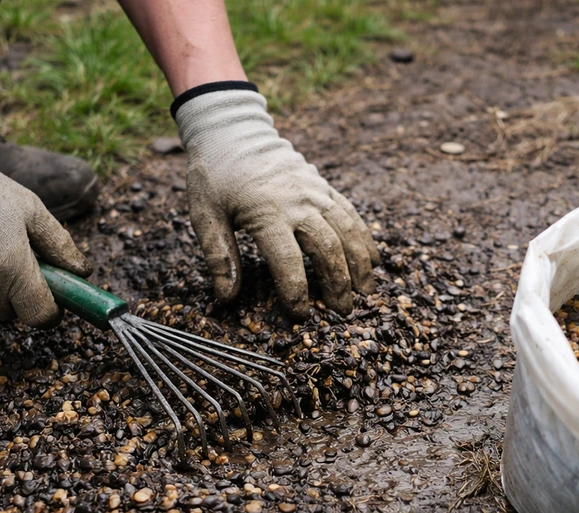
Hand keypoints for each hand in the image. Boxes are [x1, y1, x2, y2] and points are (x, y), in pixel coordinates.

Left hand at [173, 86, 378, 317]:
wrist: (233, 131)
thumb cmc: (215, 178)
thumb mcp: (205, 216)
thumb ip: (219, 257)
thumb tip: (227, 297)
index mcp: (267, 213)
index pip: (288, 261)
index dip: (296, 292)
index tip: (300, 315)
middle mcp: (298, 203)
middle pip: (328, 249)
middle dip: (338, 284)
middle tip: (342, 312)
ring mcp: (315, 192)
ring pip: (347, 232)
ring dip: (360, 265)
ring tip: (366, 293)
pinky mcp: (324, 186)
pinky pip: (350, 214)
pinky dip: (364, 238)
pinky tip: (373, 259)